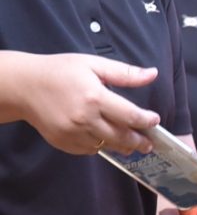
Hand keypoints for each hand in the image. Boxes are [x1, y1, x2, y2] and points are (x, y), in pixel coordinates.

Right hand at [9, 53, 161, 154]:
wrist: (23, 86)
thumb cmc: (59, 71)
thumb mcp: (92, 64)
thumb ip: (124, 73)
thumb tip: (153, 74)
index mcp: (95, 98)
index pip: (132, 116)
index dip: (147, 121)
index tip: (154, 121)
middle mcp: (85, 119)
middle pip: (123, 137)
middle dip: (140, 141)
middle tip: (149, 143)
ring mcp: (74, 133)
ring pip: (108, 146)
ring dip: (122, 146)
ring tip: (131, 143)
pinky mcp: (65, 143)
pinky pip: (90, 150)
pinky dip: (100, 145)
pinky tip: (103, 137)